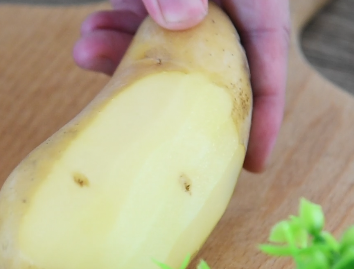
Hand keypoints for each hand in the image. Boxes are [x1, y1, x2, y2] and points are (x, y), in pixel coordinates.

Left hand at [73, 0, 290, 172]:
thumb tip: (182, 21)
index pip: (268, 53)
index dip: (266, 111)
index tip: (254, 162)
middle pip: (213, 59)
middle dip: (173, 92)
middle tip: (148, 133)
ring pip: (165, 43)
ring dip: (124, 57)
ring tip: (86, 54)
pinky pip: (139, 21)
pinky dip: (114, 34)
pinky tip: (88, 35)